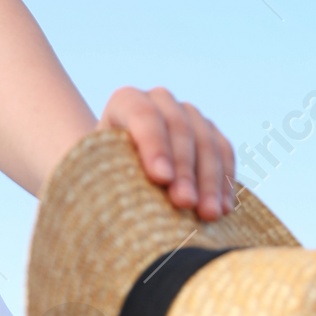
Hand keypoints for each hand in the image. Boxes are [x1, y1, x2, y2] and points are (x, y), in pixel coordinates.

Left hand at [101, 87, 235, 220]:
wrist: (117, 179)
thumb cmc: (97, 179)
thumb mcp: (90, 175)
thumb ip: (98, 178)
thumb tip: (112, 203)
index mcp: (125, 102)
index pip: (143, 116)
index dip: (154, 146)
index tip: (161, 179)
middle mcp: (160, 100)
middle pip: (178, 128)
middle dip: (184, 169)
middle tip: (184, 203)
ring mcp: (188, 114)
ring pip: (206, 140)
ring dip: (210, 180)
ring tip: (208, 214)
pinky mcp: (210, 134)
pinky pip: (224, 153)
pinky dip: (225, 181)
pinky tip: (223, 208)